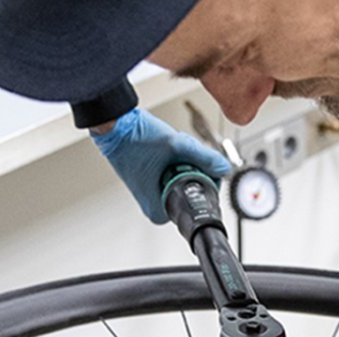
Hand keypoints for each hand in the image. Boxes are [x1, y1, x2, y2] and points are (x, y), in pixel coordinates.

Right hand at [91, 109, 233, 223]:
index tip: (203, 168)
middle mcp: (153, 204)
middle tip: (184, 155)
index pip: (196, 203)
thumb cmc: (134, 138)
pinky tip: (168, 150)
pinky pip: (174, 174)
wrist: (114, 125)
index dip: (205, 183)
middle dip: (195, 170)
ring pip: (184, 181)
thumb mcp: (177, 145)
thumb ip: (204, 157)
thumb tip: (224, 168)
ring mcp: (151, 193)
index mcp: (156, 208)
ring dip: (186, 164)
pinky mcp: (151, 181)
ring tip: (172, 150)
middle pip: (191, 191)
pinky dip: (177, 161)